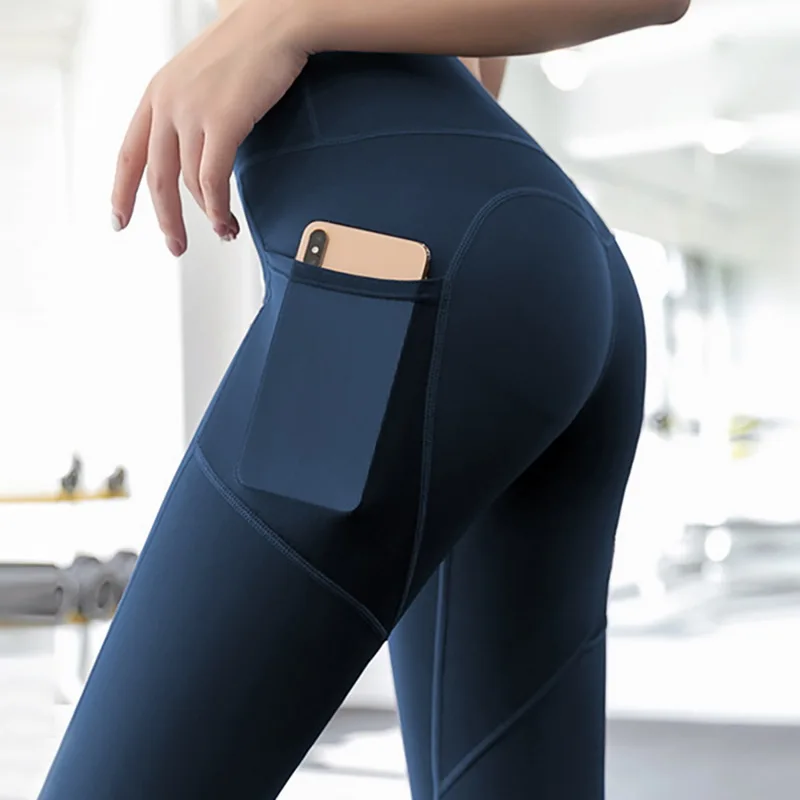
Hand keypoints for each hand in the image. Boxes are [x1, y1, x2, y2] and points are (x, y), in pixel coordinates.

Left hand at [111, 0, 309, 255]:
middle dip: (166, 220)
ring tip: (224, 231)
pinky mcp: (223, 122)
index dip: (121, 193)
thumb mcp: (202, 79)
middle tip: (176, 246)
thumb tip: (198, 155)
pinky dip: (217, 206)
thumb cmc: (248, 49)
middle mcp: (167, 104)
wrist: (275, 22)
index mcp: (157, 94)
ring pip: (189, 183)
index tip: (119, 221)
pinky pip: (213, 180)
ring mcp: (192, 112)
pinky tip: (225, 219)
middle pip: (156, 178)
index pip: (129, 154)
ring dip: (207, 216)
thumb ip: (190, 113)